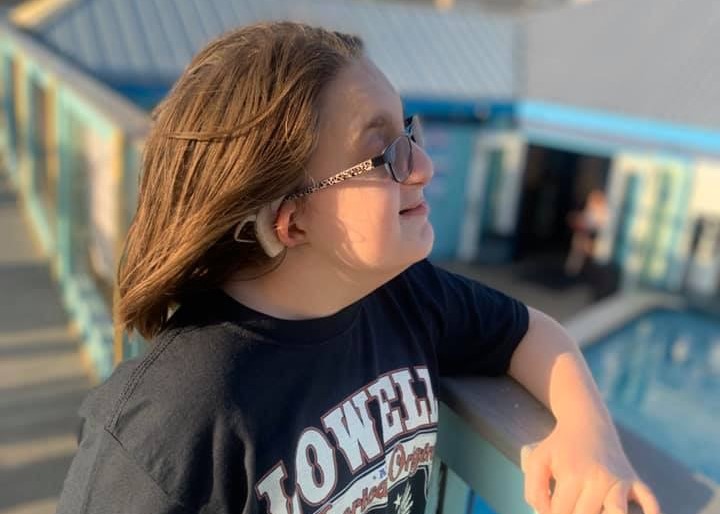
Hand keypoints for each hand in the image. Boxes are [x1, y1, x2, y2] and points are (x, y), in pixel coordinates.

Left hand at [520, 419, 660, 513]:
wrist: (586, 421)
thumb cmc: (559, 446)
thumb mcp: (537, 461)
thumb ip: (533, 489)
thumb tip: (543, 513)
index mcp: (573, 474)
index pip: (560, 512)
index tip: (550, 508)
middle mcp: (599, 478)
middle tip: (570, 504)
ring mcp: (619, 480)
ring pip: (618, 513)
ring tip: (594, 508)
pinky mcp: (634, 481)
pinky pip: (649, 501)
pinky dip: (651, 513)